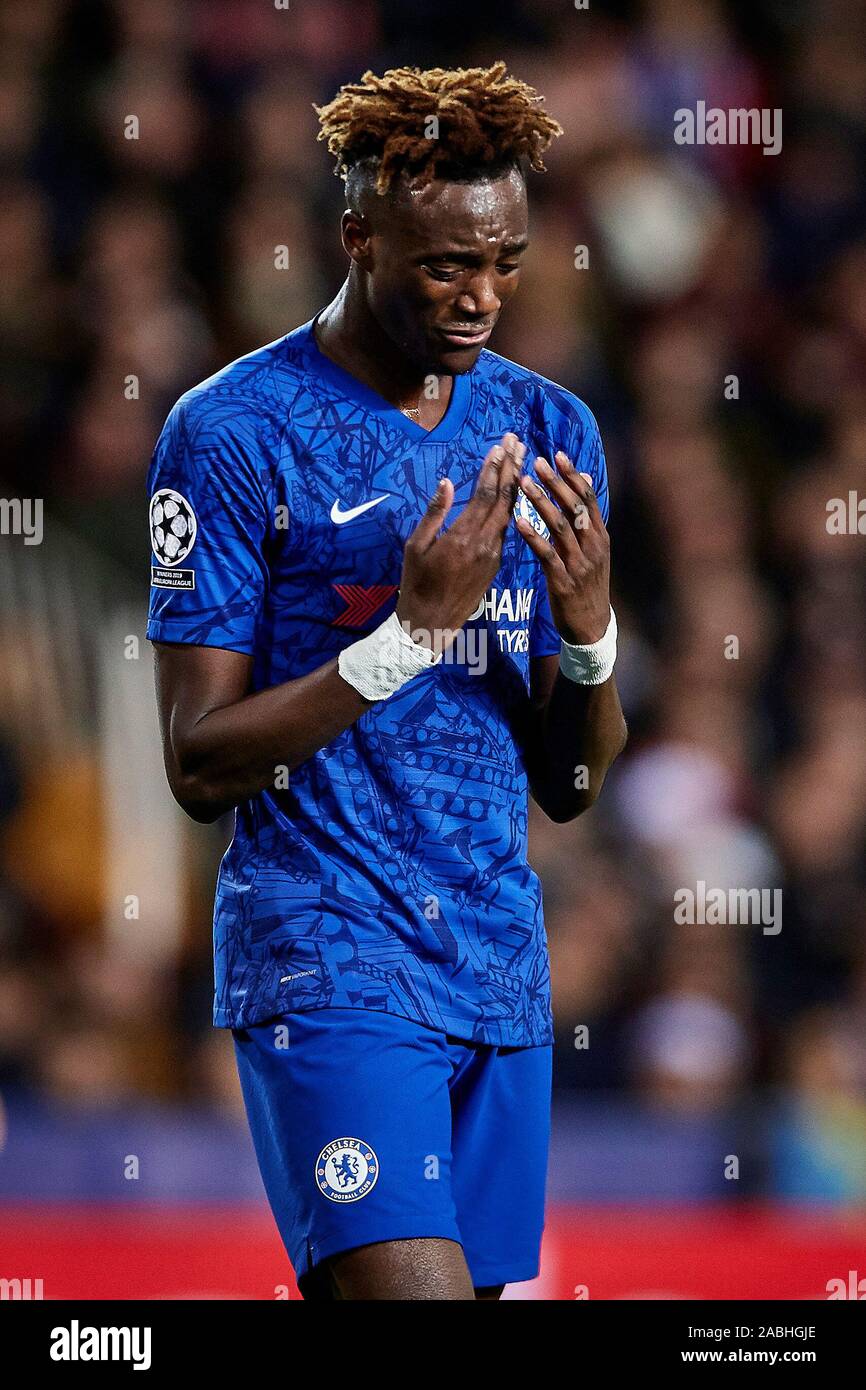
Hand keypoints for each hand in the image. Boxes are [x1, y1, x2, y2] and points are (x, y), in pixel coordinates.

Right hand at [396, 433, 524, 654]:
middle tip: (519, 442)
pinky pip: (506, 529)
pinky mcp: (496, 564)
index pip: (484, 495)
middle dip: (512, 468)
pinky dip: (511, 507)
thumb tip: (446, 483)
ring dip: (515, 485)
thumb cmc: (416, 584)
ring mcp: (493, 554)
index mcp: (462, 537)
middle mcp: (484, 543)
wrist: (432, 623)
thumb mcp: (415, 546)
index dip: (493, 468)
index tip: (500, 445)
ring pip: (509, 513)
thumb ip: (434, 514)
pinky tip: (513, 494)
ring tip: (521, 460)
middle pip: (504, 499)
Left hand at [515, 451, 609, 644]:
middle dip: (555, 482)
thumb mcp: (595, 551)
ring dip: (541, 503)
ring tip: (523, 484)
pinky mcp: (563, 581)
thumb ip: (587, 519)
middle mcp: (593, 546)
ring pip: (560, 526)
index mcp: (600, 536)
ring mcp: (579, 563)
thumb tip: (587, 481)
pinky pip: (547, 554)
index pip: (588, 498)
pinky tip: (518, 521)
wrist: (591, 626)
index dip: (572, 476)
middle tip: (536, 462)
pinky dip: (533, 536)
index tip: (557, 455)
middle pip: (574, 507)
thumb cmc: (588, 585)